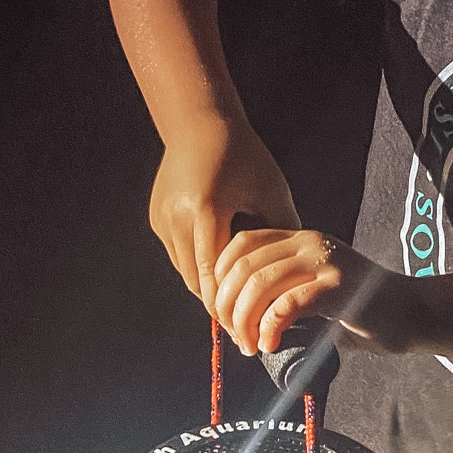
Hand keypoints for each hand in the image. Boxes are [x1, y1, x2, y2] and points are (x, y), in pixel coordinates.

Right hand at [148, 116, 298, 310]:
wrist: (201, 123)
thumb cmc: (245, 156)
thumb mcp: (273, 193)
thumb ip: (283, 233)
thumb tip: (296, 272)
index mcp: (206, 210)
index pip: (213, 275)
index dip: (228, 306)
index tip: (245, 328)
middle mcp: (177, 218)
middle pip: (195, 280)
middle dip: (218, 303)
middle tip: (241, 326)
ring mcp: (162, 219)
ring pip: (184, 271)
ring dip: (207, 285)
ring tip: (234, 300)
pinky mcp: (156, 218)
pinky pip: (178, 254)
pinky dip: (197, 264)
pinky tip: (218, 267)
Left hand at [212, 228, 417, 356]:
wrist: (413, 315)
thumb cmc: (364, 312)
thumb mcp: (316, 293)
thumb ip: (283, 295)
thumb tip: (240, 320)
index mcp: (301, 240)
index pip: (241, 244)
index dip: (220, 279)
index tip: (222, 314)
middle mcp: (310, 242)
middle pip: (243, 266)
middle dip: (227, 307)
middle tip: (235, 337)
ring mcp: (325, 261)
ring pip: (259, 284)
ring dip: (244, 321)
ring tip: (250, 346)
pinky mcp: (339, 286)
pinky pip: (288, 304)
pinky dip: (270, 327)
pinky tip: (270, 344)